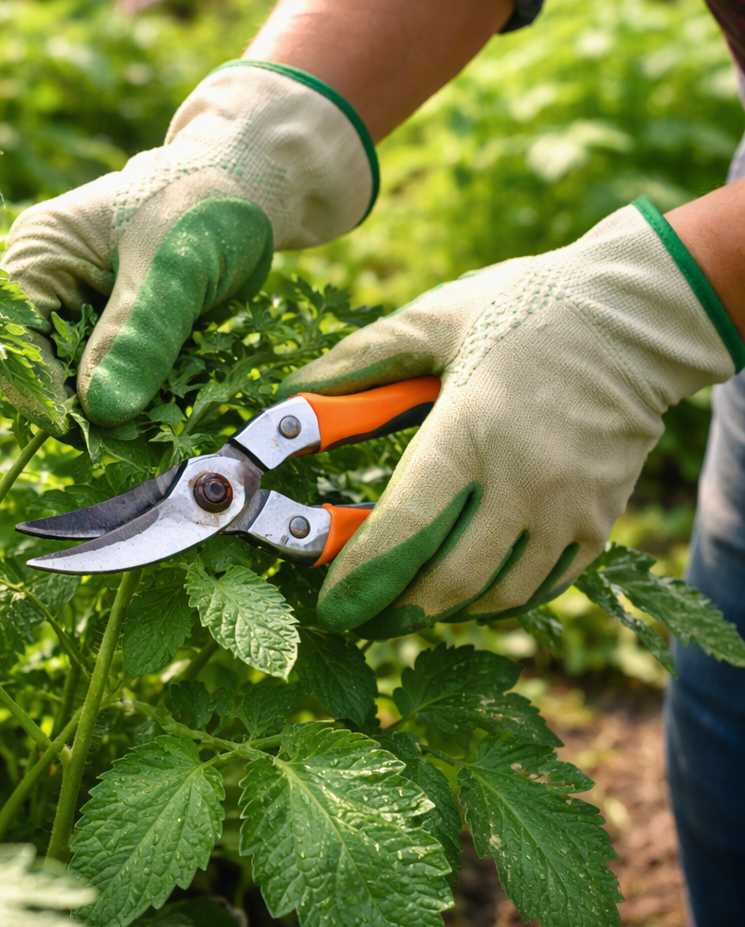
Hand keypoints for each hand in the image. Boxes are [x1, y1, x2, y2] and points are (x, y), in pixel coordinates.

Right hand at [0, 61, 375, 431]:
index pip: (12, 344)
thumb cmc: (204, 207)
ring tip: (156, 428)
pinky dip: (136, 397)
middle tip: (134, 442)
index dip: (44, 397)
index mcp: (36, 257)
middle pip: (40, 372)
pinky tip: (167, 407)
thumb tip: (101, 411)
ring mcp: (75, 312)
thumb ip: (138, 336)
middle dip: (83, 411)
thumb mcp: (175, 269)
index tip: (91, 437)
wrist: (243, 192)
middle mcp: (43, 288)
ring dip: (113, 410)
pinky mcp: (108, 332)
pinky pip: (110, 380)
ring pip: (76, 384)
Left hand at [277, 199, 743, 635]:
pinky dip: (500, 600)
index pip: (406, 529)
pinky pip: (545, 586)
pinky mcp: (599, 520)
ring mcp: (568, 508)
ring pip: (499, 595)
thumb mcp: (432, 321)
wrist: (635, 316)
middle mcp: (523, 481)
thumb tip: (291, 392)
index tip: (333, 606)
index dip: (362, 578)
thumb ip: (358, 362)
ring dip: (447, 609)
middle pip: (450, 580)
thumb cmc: (525, 309)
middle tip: (363, 617)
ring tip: (410, 604)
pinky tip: (471, 591)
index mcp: (470, 431)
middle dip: (397, 610)